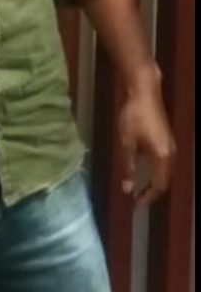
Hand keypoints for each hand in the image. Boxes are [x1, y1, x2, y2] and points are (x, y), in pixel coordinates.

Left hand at [119, 75, 176, 208]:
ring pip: (165, 171)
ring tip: (140, 187)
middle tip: (137, 199)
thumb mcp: (127, 142)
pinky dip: (155, 169)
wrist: (145, 91)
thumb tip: (128, 189)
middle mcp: (171, 154)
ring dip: (154, 181)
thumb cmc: (134, 115)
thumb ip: (128, 166)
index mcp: (162, 157)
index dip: (147, 198)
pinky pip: (164, 161)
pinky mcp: (168, 138)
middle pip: (164, 181)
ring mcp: (171, 145)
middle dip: (151, 192)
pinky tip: (143, 167)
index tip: (136, 205)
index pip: (158, 186)